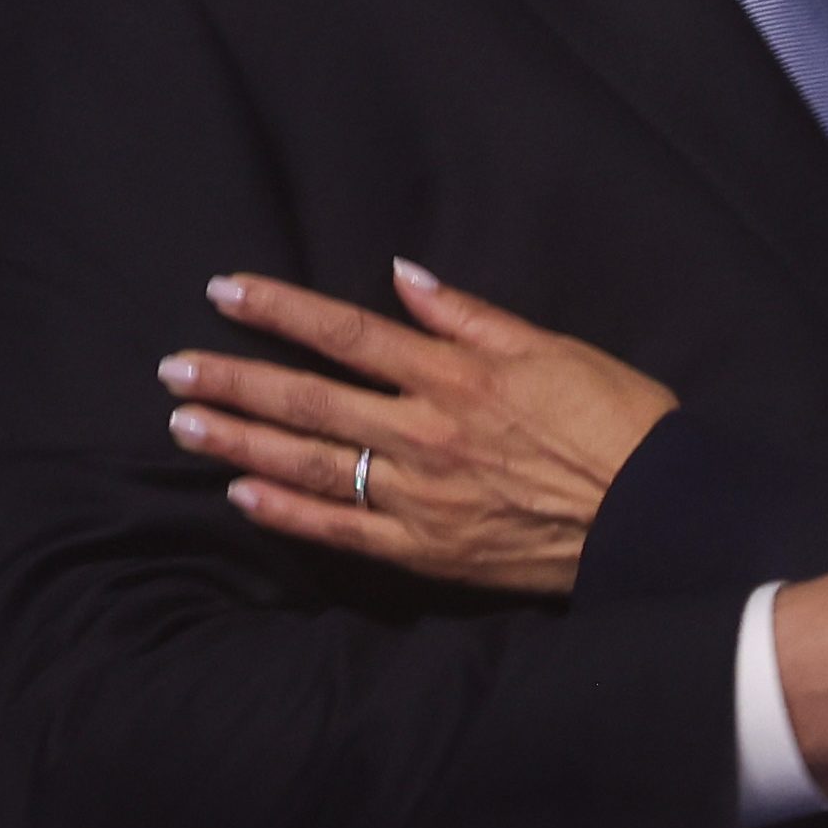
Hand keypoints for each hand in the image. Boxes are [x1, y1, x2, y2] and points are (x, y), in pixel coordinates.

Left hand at [159, 261, 675, 594]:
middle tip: (173, 368)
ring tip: (184, 425)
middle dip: (235, 380)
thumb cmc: (615, 418)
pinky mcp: (428, 550)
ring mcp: (420, 496)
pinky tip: (242, 495)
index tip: (225, 291)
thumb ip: (471, 315)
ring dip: (242, 442)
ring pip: (312, 464)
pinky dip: (289, 513)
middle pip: (309, 399)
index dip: (280, 309)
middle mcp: (425, 432)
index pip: (347, 333)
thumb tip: (405, 277)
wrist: (654, 512)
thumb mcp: (551, 346)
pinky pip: (343, 531)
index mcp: (456, 374)